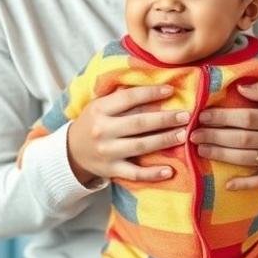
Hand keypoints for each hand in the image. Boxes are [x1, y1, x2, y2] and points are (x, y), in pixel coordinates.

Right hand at [67, 85, 189, 185]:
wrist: (71, 151)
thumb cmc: (93, 122)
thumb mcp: (100, 105)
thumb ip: (122, 96)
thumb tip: (153, 84)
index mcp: (100, 109)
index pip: (129, 98)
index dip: (151, 93)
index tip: (171, 90)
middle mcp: (103, 130)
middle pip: (139, 123)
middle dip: (165, 119)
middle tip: (186, 116)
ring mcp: (107, 152)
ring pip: (140, 146)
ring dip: (164, 140)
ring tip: (183, 135)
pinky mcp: (111, 170)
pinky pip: (135, 173)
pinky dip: (152, 174)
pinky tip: (169, 171)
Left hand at [190, 81, 257, 190]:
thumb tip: (240, 87)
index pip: (247, 118)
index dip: (223, 118)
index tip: (202, 116)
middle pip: (243, 139)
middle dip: (215, 137)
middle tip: (194, 134)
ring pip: (246, 159)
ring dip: (220, 155)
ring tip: (200, 149)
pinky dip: (244, 184)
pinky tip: (227, 184)